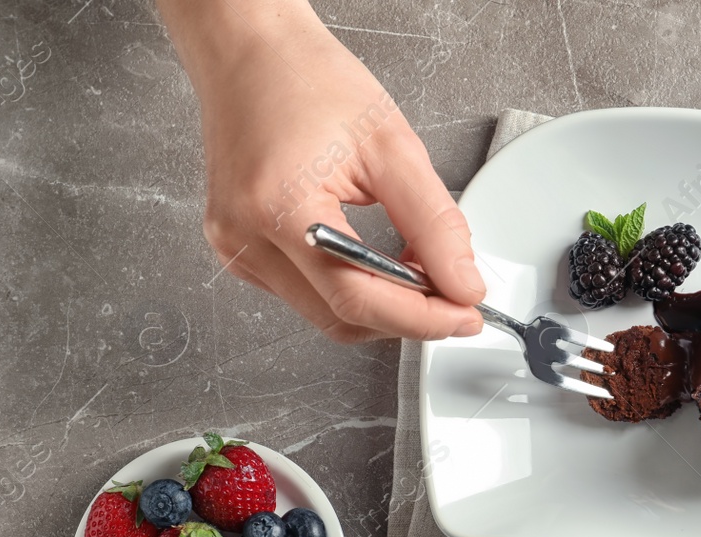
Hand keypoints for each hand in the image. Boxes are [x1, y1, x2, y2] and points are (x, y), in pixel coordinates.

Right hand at [157, 0, 483, 341]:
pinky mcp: (237, 249)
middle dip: (406, 316)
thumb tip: (463, 283)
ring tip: (415, 266)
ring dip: (381, 305)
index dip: (421, 317)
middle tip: (452, 292)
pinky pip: (306, 295)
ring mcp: (235, 247)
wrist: (251, 53)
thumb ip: (435, 224)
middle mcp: (245, 237)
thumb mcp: (392, 147)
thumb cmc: (307, 80)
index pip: (359, 298)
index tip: (465, 315)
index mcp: (278, 208)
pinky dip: (351, 289)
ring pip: (325, 314)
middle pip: (341, 318)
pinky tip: (376, 262)